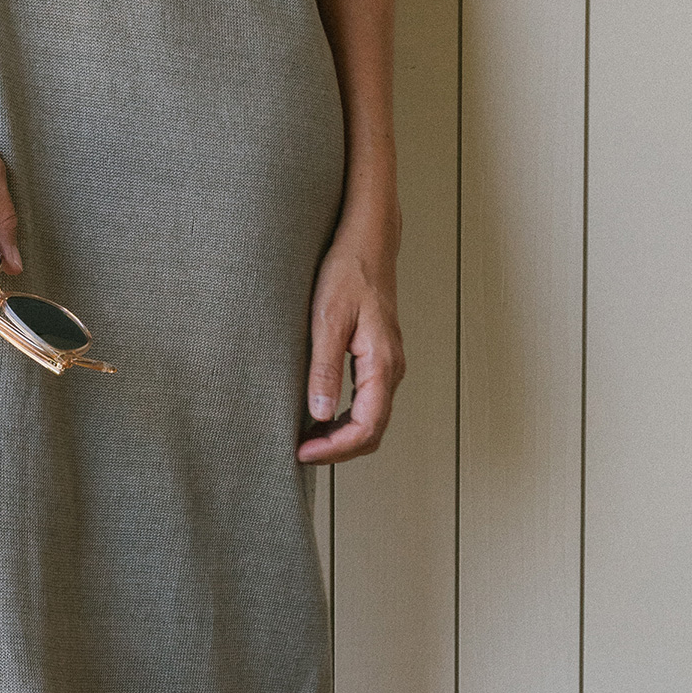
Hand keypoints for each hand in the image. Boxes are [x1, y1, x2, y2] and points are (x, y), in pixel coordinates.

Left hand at [298, 189, 404, 464]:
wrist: (367, 240)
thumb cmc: (348, 271)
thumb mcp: (327, 319)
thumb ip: (325, 368)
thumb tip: (319, 413)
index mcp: (382, 363)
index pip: (367, 427)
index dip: (336, 449)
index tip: (302, 452)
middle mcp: (391, 369)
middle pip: (372, 431)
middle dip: (338, 449)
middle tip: (300, 452)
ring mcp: (386, 364)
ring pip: (371, 418)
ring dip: (340, 436)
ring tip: (305, 438)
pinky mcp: (377, 358)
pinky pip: (367, 401)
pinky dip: (344, 417)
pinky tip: (318, 415)